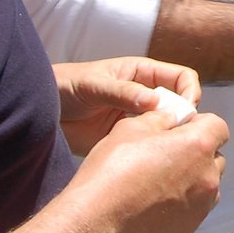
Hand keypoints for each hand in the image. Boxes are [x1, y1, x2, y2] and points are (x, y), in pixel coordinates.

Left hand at [55, 56, 200, 155]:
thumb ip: (123, 92)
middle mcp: (146, 95)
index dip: (190, 92)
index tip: (188, 111)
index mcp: (143, 74)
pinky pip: (150, 144)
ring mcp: (138, 118)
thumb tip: (154, 102)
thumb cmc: (67, 86)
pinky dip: (155, 150)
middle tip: (178, 134)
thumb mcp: (94, 85)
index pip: (181, 78)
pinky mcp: (129, 138)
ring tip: (166, 149)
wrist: (43, 111)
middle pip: (180, 104)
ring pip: (169, 126)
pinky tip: (149, 158)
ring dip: (171, 136)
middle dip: (185, 118)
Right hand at [69, 109, 228, 232]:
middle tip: (167, 154)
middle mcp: (207, 176)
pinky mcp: (189, 228)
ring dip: (192, 179)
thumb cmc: (112, 171)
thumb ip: (161, 118)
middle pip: (214, 157)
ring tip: (161, 180)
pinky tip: (156, 201)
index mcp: (198, 145)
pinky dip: (182, 203)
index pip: (218, 127)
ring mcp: (201, 205)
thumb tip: (171, 118)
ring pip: (208, 185)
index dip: (199, 124)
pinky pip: (194, 209)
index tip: (181, 129)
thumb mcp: (132, 127)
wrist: (97, 218)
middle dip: (197, 153)